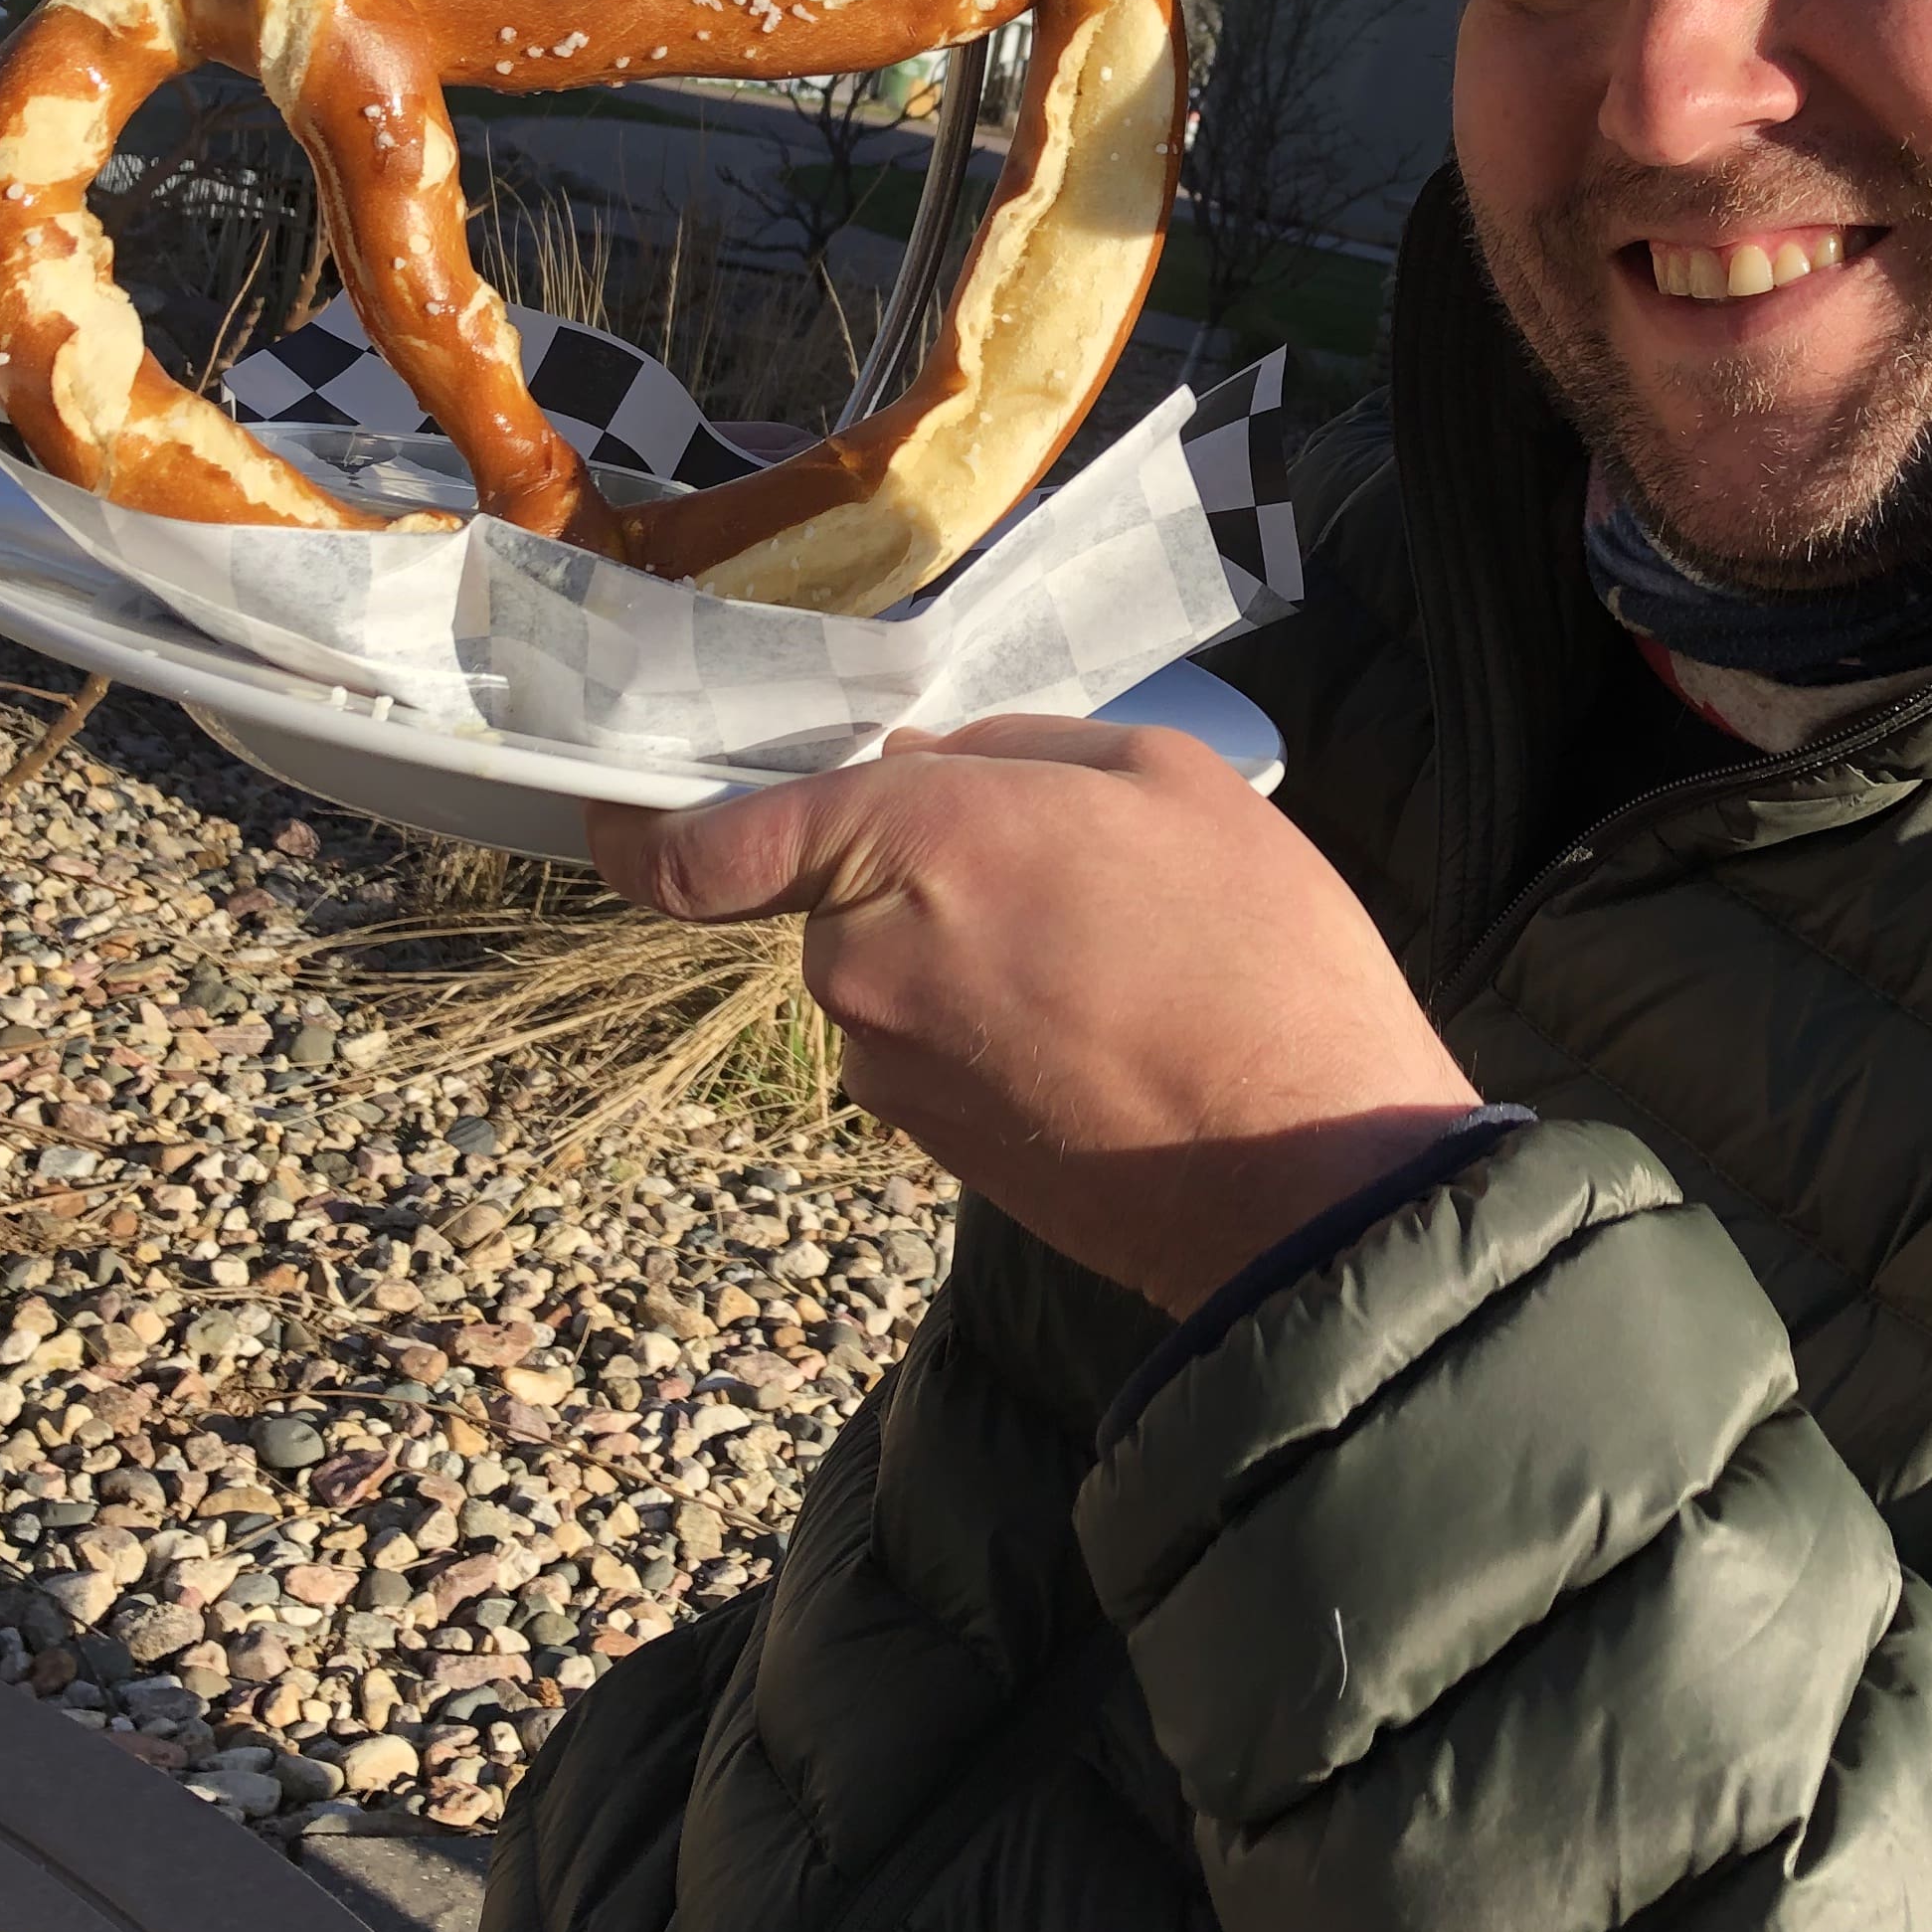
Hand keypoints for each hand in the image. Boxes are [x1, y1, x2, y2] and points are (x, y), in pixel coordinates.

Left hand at [586, 718, 1478, 1313]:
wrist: (1308, 1180)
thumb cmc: (1256, 957)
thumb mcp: (1166, 776)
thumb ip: (1018, 751)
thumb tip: (924, 765)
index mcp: (908, 841)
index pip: (705, 848)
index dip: (643, 830)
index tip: (623, 814)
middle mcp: (862, 962)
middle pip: (832, 896)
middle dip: (920, 875)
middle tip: (1063, 871)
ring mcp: (891, 1070)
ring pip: (890, 974)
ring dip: (967, 957)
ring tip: (1117, 961)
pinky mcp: (931, 1149)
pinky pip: (934, 1048)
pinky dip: (994, 1031)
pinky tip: (1109, 1030)